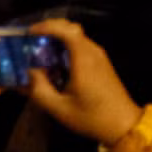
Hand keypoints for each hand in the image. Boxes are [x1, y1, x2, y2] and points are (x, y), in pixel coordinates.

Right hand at [23, 18, 141, 147]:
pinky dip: (66, 47)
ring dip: (58, 39)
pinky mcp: (101, 63)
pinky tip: (54, 61)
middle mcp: (93, 52)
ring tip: (38, 50)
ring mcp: (99, 56)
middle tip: (30, 40)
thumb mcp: (59, 108)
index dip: (48, 26)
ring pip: (77, 37)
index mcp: (84, 59)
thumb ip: (39, 90)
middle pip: (72, 29)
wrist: (123, 124)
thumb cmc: (92, 117)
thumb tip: (28, 73)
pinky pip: (82, 47)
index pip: (67, 30)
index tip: (29, 32)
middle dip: (50, 30)